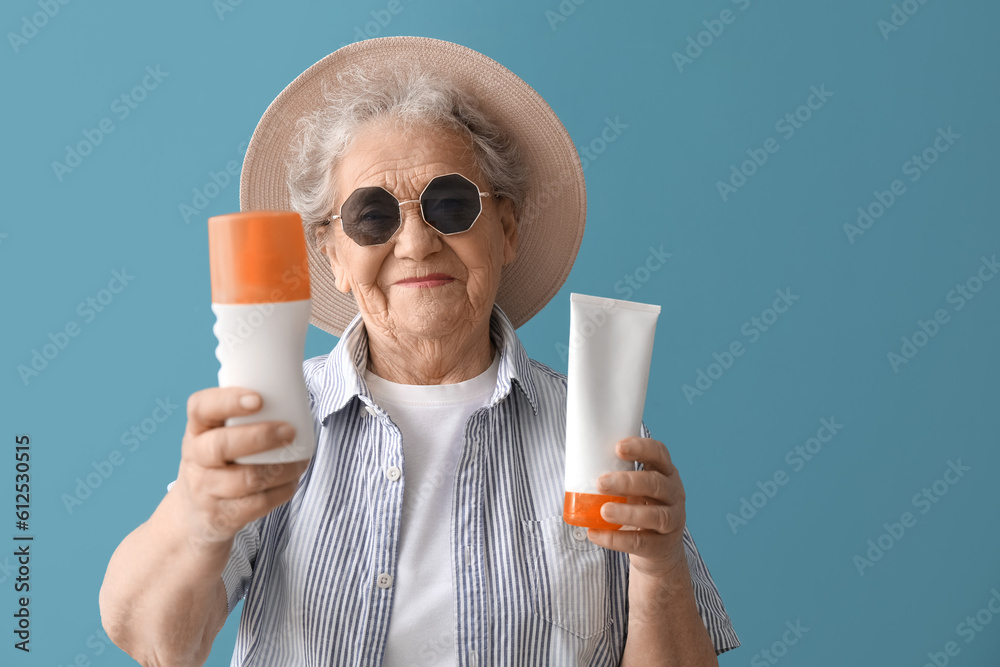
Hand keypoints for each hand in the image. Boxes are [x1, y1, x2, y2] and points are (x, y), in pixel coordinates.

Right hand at [171, 387, 309, 550]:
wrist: (192, 517)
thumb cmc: (217, 464)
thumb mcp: (216, 436)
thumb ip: (242, 416)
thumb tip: (293, 388)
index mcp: (197, 430)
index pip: (201, 408)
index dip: (228, 401)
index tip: (257, 398)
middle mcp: (196, 458)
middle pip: (221, 445)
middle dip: (260, 436)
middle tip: (289, 431)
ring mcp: (207, 490)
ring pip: (246, 479)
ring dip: (281, 468)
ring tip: (300, 459)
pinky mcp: (223, 516)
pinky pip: (258, 504)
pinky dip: (282, 491)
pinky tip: (292, 481)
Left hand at [586, 437, 687, 580]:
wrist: (659, 551)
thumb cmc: (640, 508)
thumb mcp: (634, 489)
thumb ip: (616, 476)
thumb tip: (577, 465)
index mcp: (665, 472)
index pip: (659, 453)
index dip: (641, 448)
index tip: (618, 448)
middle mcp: (674, 493)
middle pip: (656, 483)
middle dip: (627, 482)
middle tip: (601, 483)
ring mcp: (673, 520)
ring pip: (655, 515)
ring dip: (627, 512)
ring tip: (603, 511)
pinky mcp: (663, 546)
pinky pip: (641, 542)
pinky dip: (616, 539)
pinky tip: (596, 534)